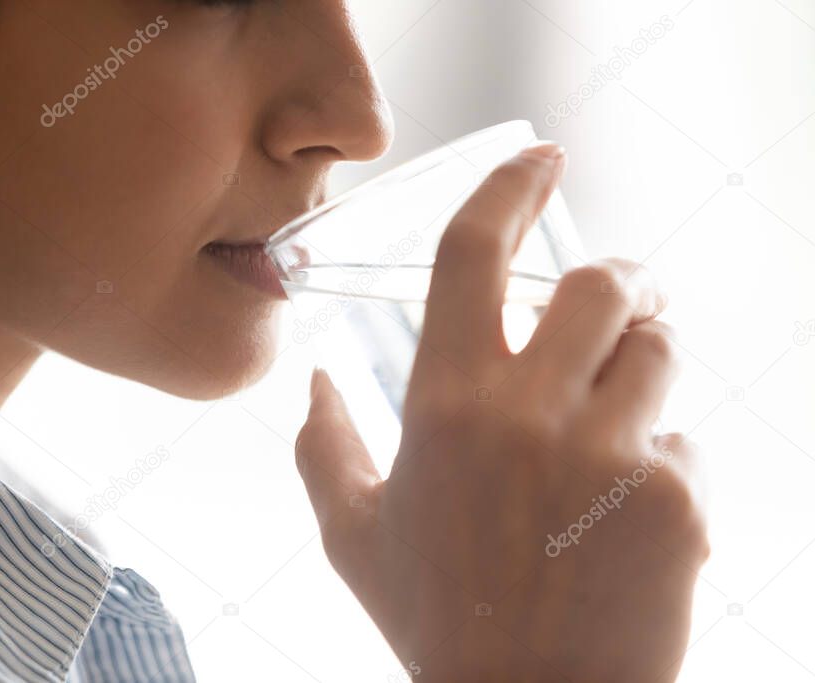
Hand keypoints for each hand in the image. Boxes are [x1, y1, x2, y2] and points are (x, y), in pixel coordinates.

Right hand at [294, 144, 708, 681]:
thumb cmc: (435, 620)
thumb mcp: (353, 536)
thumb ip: (323, 447)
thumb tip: (313, 382)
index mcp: (443, 407)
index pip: (473, 254)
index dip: (510, 189)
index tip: (541, 159)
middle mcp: (527, 416)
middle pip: (601, 283)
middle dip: (619, 279)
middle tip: (622, 296)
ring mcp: (610, 457)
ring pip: (659, 348)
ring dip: (645, 361)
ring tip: (622, 408)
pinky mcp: (677, 503)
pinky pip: (686, 440)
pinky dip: (663, 460)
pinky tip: (631, 510)